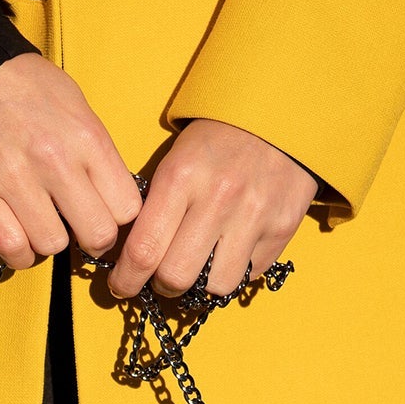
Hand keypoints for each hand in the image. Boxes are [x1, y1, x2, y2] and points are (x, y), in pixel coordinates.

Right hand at [0, 52, 141, 268]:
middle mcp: (56, 162)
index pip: (127, 208)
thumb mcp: (75, 104)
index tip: (106, 213)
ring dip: (51, 242)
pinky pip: (13, 250)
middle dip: (93, 238)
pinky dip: (19, 253)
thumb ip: (97, 152)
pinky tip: (19, 235)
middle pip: (98, 235)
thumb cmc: (22, 85)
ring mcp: (16, 181)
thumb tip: (113, 195)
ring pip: (54, 246)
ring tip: (43, 222)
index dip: (119, 217)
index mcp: (86, 138)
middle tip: (79, 228)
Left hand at [107, 118, 318, 299]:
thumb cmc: (217, 142)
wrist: (279, 116)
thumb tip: (134, 258)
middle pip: (176, 277)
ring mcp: (254, 216)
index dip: (126, 279)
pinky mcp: (282, 228)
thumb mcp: (177, 160)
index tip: (122, 285)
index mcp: (181, 176)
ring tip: (200, 270)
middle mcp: (218, 199)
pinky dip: (234, 272)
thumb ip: (156, 208)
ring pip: (215, 287)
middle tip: (162, 281)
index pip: (143, 250)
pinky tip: (231, 252)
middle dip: (163, 287)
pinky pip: (248, 275)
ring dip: (201, 286)